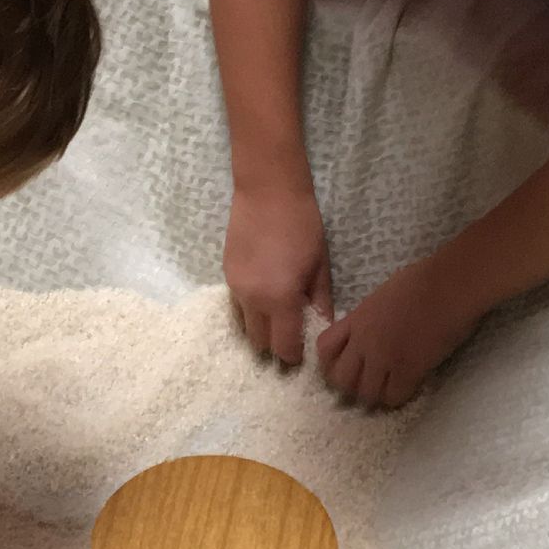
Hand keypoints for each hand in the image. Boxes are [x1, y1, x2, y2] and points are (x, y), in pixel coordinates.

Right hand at [224, 183, 334, 363]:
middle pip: (259, 341)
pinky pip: (238, 305)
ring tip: (277, 316)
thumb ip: (320, 301)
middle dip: (275, 344)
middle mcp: (252, 300)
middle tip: (291, 335)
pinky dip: (251, 309)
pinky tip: (265, 294)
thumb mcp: (320, 266)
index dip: (294, 355)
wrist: (267, 192)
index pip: (283, 346)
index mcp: (280, 299)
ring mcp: (235, 288)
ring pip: (245, 325)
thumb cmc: (303, 226)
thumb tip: (322, 326)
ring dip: (261, 327)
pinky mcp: (226, 275)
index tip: (303, 353)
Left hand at [315, 257, 479, 408]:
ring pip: (366, 393)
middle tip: (367, 384)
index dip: (331, 362)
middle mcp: (364, 340)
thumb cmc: (423, 280)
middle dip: (351, 386)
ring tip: (389, 387)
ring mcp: (384, 356)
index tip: (345, 365)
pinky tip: (409, 385)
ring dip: (376, 395)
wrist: (450, 284)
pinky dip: (399, 396)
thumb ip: (369, 318)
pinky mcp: (409, 369)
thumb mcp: (382, 296)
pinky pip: (394, 396)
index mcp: (357, 319)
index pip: (325, 348)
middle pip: (341, 378)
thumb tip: (368, 333)